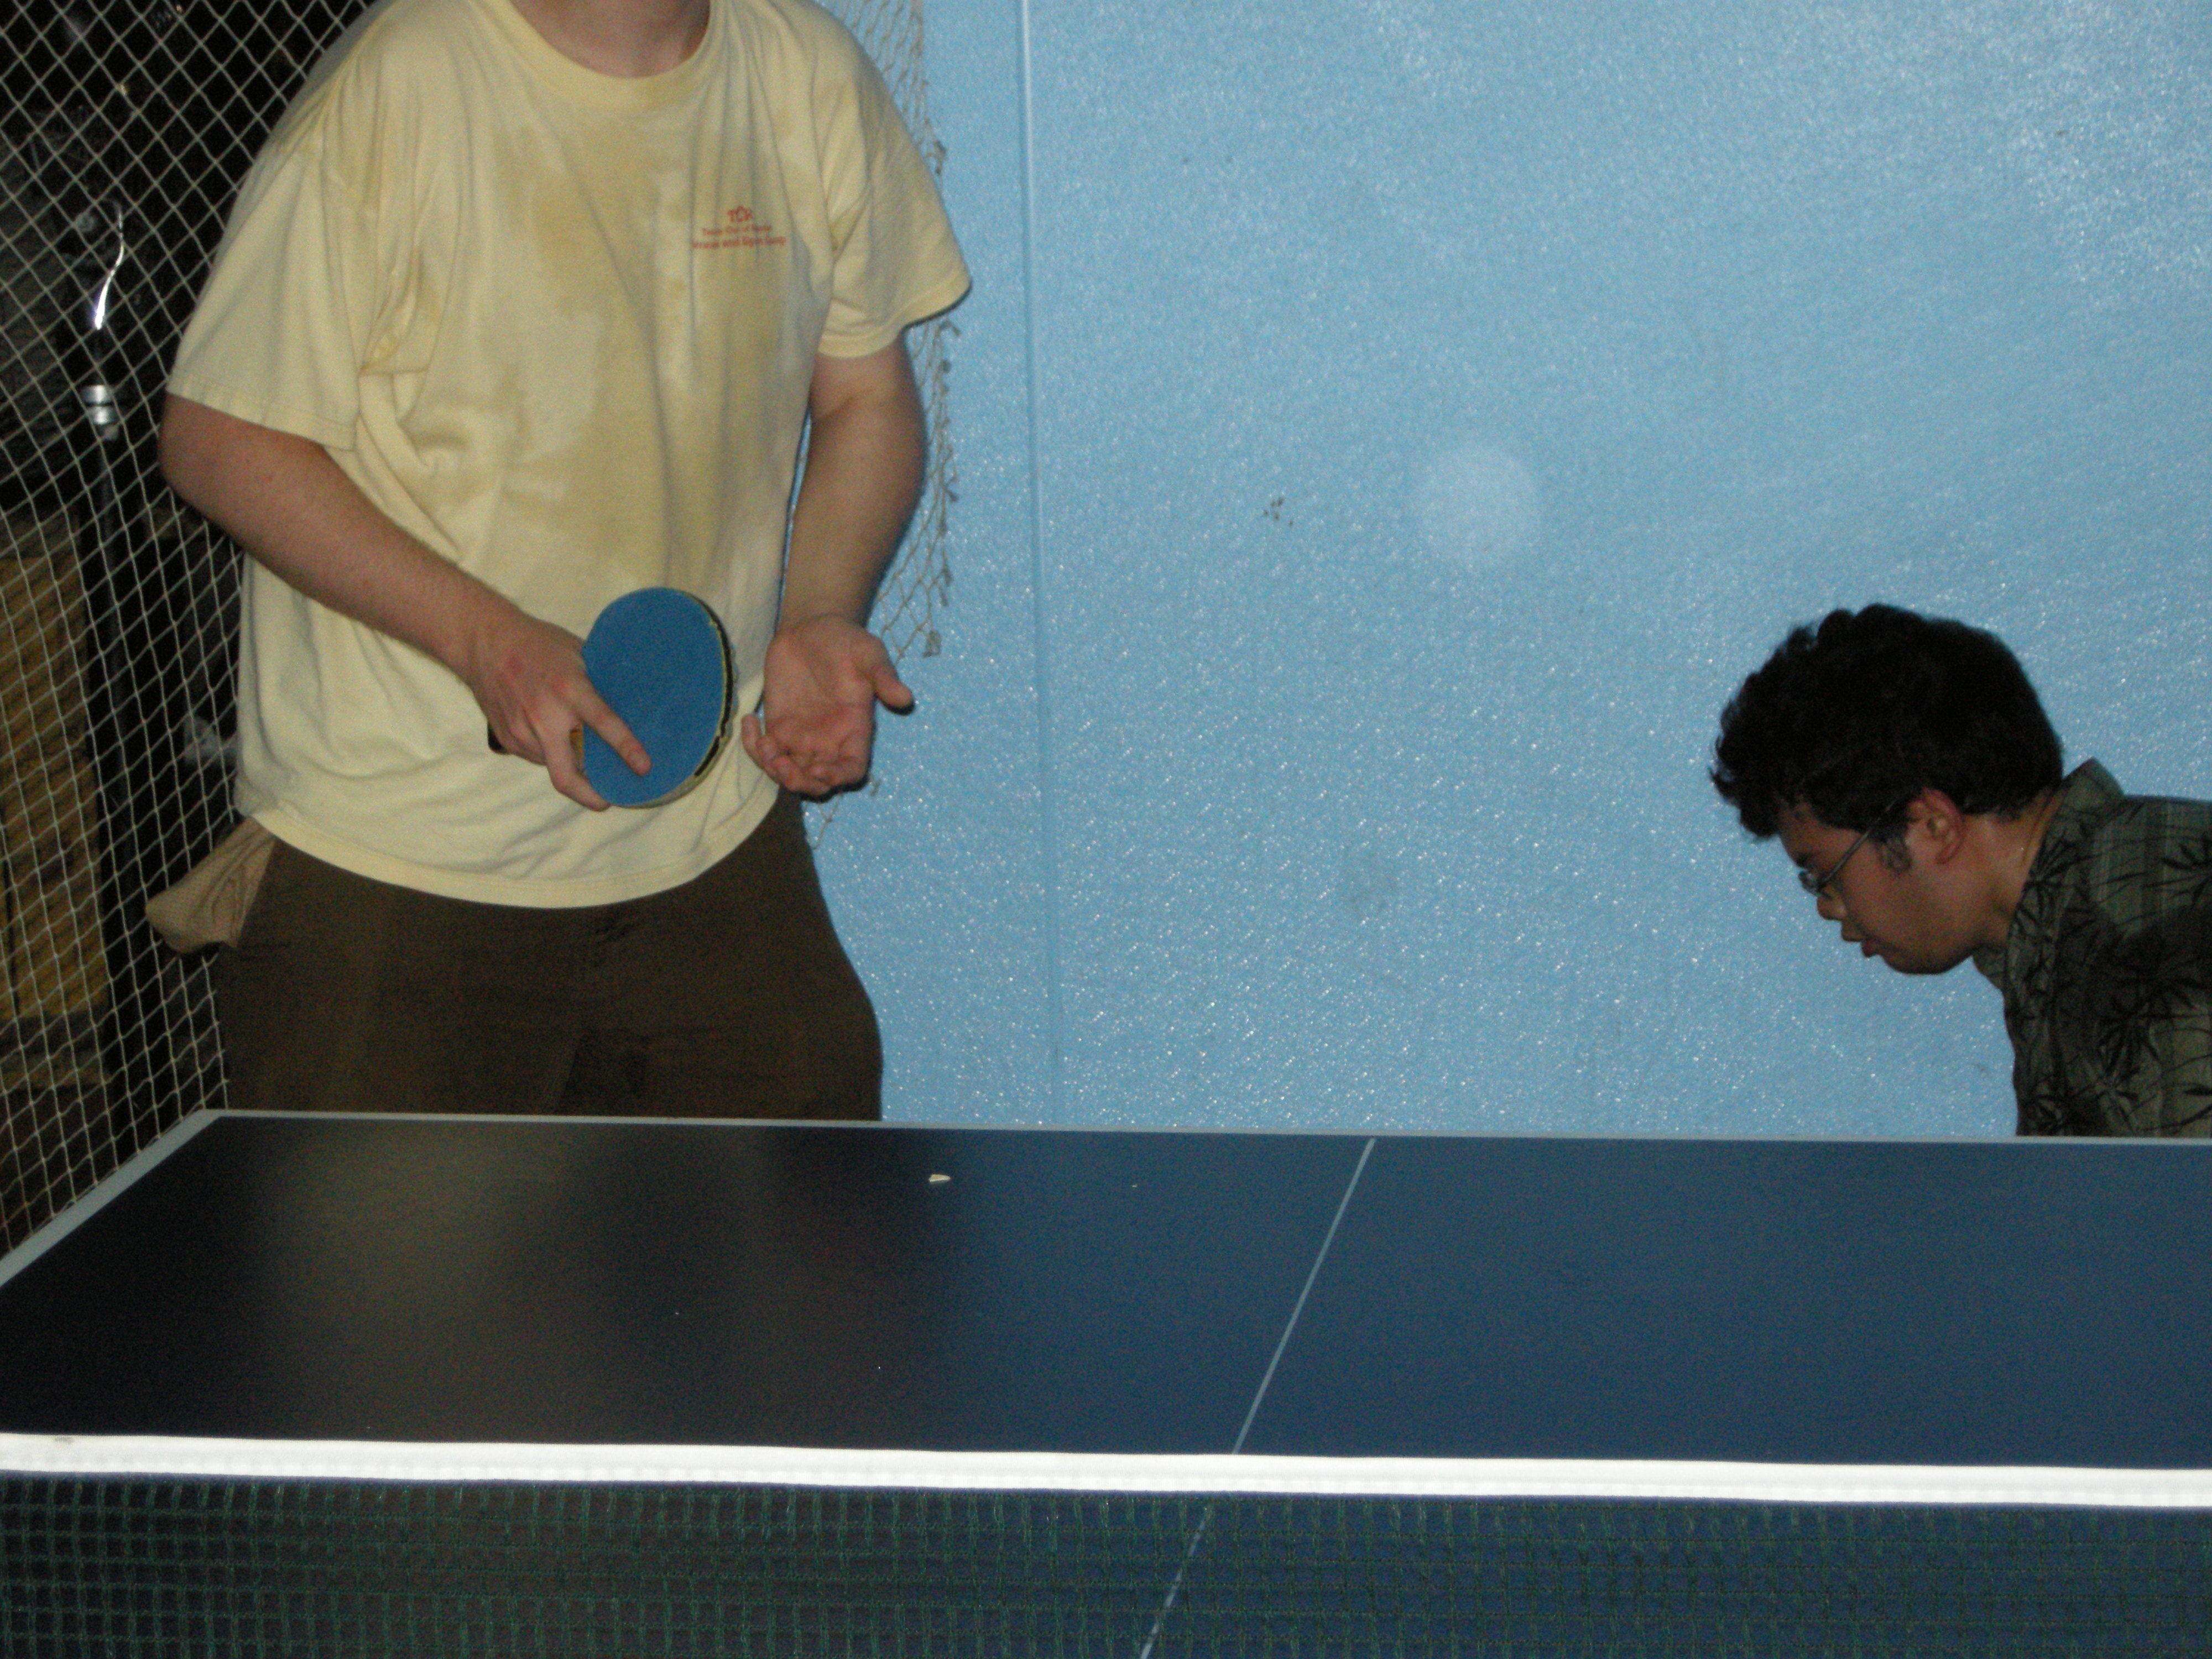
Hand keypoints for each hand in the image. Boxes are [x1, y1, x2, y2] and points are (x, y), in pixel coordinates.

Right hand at [464, 606, 648, 809]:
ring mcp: (522, 731)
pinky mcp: (507, 739)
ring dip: (572, 768)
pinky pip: (537, 758)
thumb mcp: (577, 652)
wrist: (483, 642)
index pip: (603, 724)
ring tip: (585, 758)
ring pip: (554, 767)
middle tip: (608, 800)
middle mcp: (544, 716)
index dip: (626, 749)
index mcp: (569, 689)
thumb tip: (632, 705)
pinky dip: (552, 755)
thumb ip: (599, 681)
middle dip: (591, 796)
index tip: (644, 768)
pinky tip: (556, 738)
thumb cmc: (538, 644)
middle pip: (566, 775)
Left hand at [740, 616, 912, 796]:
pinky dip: (753, 748)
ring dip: (775, 771)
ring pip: (789, 774)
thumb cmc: (845, 640)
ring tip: (765, 743)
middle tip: (782, 762)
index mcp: (854, 729)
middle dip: (799, 783)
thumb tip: (905, 698)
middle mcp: (829, 741)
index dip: (838, 778)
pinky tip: (751, 720)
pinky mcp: (778, 727)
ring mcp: (802, 736)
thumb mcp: (868, 653)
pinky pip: (764, 753)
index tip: (819, 769)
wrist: (813, 627)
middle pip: (817, 783)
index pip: (852, 769)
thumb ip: (884, 677)